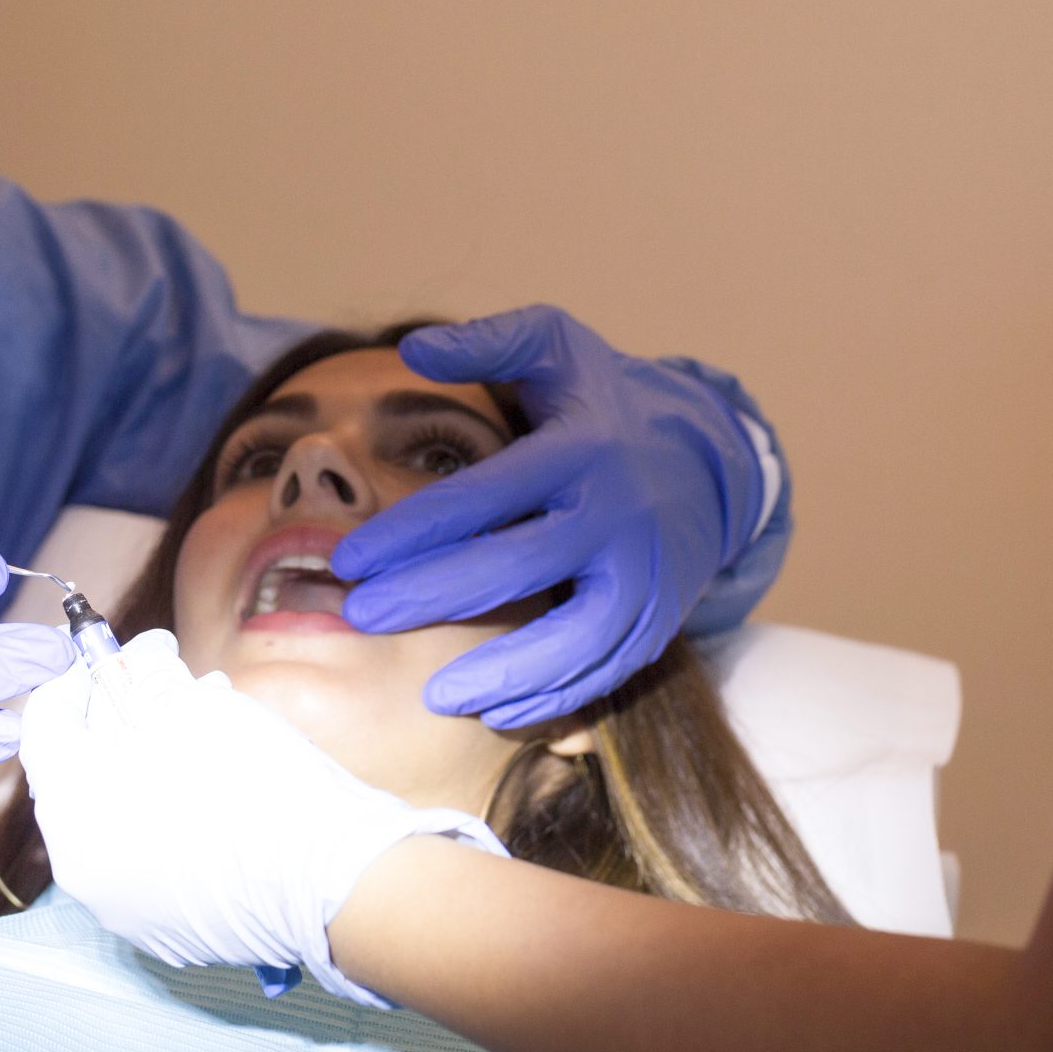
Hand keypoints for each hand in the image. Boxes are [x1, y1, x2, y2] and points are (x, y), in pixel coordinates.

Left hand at [19, 630, 501, 1007]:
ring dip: (147, 770)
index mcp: (73, 814)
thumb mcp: (193, 705)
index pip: (44, 729)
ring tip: (204, 735)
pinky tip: (218, 794)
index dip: (76, 681)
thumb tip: (135, 657)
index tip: (111, 659)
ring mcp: (126, 910)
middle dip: (119, 723)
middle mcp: (83, 873)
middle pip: (82, 776)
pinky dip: (171, 820)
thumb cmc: (254, 783)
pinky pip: (153, 861)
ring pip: (119, 819)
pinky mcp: (169, 932)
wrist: (331, 880)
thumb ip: (146, 674)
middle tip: (165, 691)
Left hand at [331, 305, 770, 727]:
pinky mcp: (661, 617)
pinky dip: (552, 696)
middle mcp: (617, 511)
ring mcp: (645, 570)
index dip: (410, 530)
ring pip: (577, 636)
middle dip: (431, 595)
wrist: (705, 456)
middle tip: (359, 617)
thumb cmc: (602, 402)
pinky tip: (492, 709)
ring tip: (432, 693)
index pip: (483, 494)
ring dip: (502, 671)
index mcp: (580, 446)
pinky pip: (606, 669)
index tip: (348, 559)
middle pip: (518, 565)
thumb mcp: (555, 346)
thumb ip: (486, 341)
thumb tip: (411, 348)